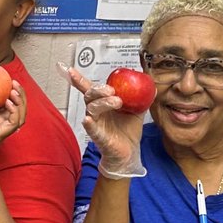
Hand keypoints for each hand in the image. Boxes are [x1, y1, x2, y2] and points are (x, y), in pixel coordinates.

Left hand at [0, 80, 25, 172]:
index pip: (4, 102)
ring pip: (19, 114)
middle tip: (14, 82)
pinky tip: (8, 102)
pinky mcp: (1, 134)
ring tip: (14, 90)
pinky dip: (14, 111)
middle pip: (16, 106)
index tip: (5, 79)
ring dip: (20, 101)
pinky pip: (13, 122)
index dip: (8, 91)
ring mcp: (1, 128)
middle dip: (19, 94)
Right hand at [58, 63, 144, 178]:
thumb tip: (151, 84)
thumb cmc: (128, 131)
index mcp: (103, 103)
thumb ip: (141, 97)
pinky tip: (88, 119)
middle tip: (112, 90)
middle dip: (99, 89)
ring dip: (103, 102)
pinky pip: (91, 128)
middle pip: (90, 95)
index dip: (79, 80)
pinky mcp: (98, 136)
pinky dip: (89, 123)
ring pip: (92, 108)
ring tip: (118, 102)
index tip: (71, 70)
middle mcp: (97, 111)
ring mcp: (96, 123)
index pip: (90, 89)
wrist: (130, 151)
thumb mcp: (137, 110)